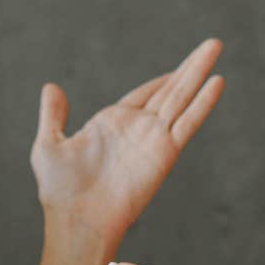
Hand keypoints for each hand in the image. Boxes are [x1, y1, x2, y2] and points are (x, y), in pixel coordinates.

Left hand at [30, 38, 224, 248]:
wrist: (77, 220)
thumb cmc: (60, 191)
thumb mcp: (48, 144)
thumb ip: (54, 115)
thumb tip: (52, 87)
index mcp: (112, 123)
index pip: (145, 93)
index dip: (163, 79)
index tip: (181, 66)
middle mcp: (138, 128)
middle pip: (170, 89)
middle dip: (190, 66)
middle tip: (213, 44)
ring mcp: (153, 139)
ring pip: (182, 97)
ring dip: (199, 72)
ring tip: (216, 46)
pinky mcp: (165, 152)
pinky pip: (188, 122)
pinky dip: (203, 103)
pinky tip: (217, 82)